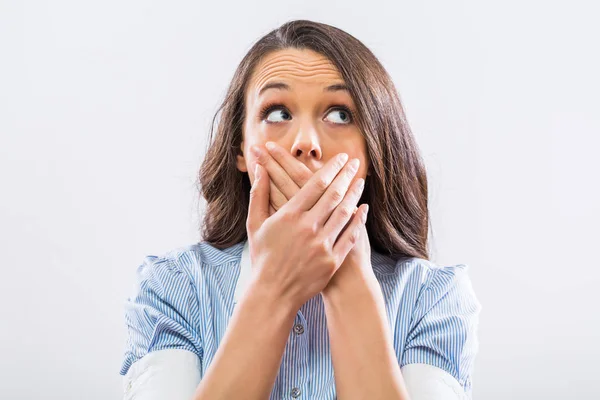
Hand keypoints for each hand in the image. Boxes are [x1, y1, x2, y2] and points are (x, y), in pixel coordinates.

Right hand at [246, 149, 367, 309]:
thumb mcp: (255, 224)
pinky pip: (350, 236)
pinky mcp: (332, 260)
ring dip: (354, 194)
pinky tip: (362, 209)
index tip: (341, 158)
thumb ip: (258, 194)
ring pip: (344, 213)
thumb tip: (259, 168)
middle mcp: (308, 228)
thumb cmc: (262, 256)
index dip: (331, 168)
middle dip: (346, 175)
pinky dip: (358, 221)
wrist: (273, 292)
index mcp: (289, 216)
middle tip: (355, 162)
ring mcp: (322, 245)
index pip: (315, 184)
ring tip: (360, 181)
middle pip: (333, 195)